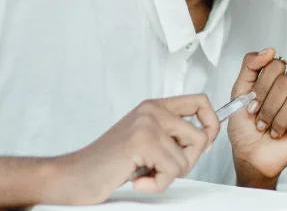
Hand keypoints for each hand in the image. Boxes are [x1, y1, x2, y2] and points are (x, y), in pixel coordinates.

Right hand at [48, 95, 219, 203]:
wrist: (73, 177)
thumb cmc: (109, 164)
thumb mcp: (145, 141)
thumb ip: (171, 134)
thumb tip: (207, 136)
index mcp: (154, 107)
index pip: (200, 101)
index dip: (212, 122)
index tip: (207, 141)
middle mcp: (152, 110)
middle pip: (201, 136)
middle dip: (187, 161)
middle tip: (160, 168)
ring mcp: (146, 124)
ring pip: (187, 158)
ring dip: (167, 176)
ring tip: (144, 173)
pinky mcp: (141, 142)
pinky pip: (171, 172)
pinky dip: (156, 184)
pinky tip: (137, 181)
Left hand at [227, 48, 286, 184]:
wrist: (252, 156)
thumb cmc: (245, 128)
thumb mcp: (239, 94)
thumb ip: (250, 67)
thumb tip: (270, 50)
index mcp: (275, 77)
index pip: (274, 65)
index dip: (261, 88)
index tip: (251, 106)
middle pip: (285, 80)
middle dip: (268, 106)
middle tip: (261, 121)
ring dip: (278, 119)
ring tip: (272, 129)